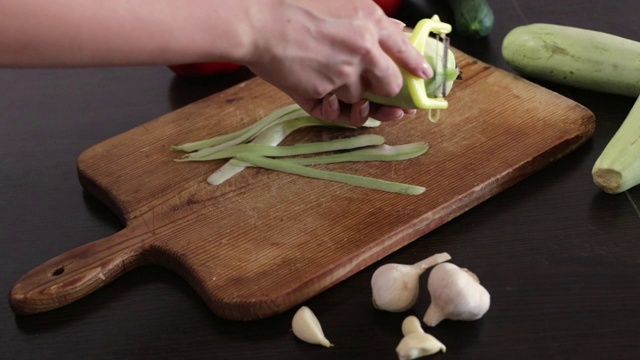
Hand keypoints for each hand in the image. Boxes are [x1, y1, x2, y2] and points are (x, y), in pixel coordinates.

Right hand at [243, 0, 431, 125]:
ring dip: (348, 96)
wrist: (257, 23)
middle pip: (391, 85)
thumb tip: (395, 27)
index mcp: (370, 22)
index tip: (423, 76)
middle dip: (385, 91)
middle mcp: (364, 49)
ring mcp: (345, 74)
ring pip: (361, 100)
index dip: (416, 66)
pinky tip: (319, 94)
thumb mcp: (340, 0)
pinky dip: (329, 107)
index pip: (406, 50)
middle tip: (372, 89)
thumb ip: (370, 17)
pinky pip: (337, 111)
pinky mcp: (325, 93)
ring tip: (327, 80)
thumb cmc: (292, 6)